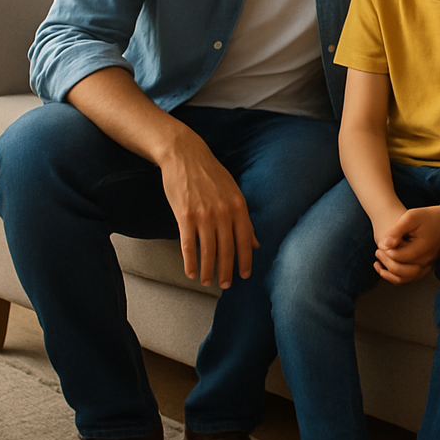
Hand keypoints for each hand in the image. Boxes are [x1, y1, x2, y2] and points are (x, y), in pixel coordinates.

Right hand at [158, 129, 258, 289]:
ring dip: (209, 270)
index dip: (245, 261)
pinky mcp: (184, 216)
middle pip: (227, 250)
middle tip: (225, 285)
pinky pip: (189, 245)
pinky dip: (190, 262)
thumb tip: (255, 243)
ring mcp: (204, 215)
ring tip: (207, 281)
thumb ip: (244, 218)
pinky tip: (191, 272)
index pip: (245, 240)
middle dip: (227, 271)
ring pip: (208, 251)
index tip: (244, 275)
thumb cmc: (210, 173)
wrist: (185, 155)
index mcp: (238, 206)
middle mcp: (223, 212)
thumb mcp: (233, 192)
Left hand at [373, 205, 439, 284]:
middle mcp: (426, 260)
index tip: (379, 244)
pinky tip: (390, 265)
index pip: (397, 258)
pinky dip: (399, 273)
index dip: (385, 252)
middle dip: (386, 262)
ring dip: (390, 272)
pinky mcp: (428, 265)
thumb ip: (396, 230)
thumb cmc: (430, 215)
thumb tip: (382, 245)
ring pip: (406, 277)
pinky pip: (411, 275)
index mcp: (422, 249)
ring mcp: (428, 264)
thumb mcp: (411, 217)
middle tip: (377, 252)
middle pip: (401, 271)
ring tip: (379, 262)